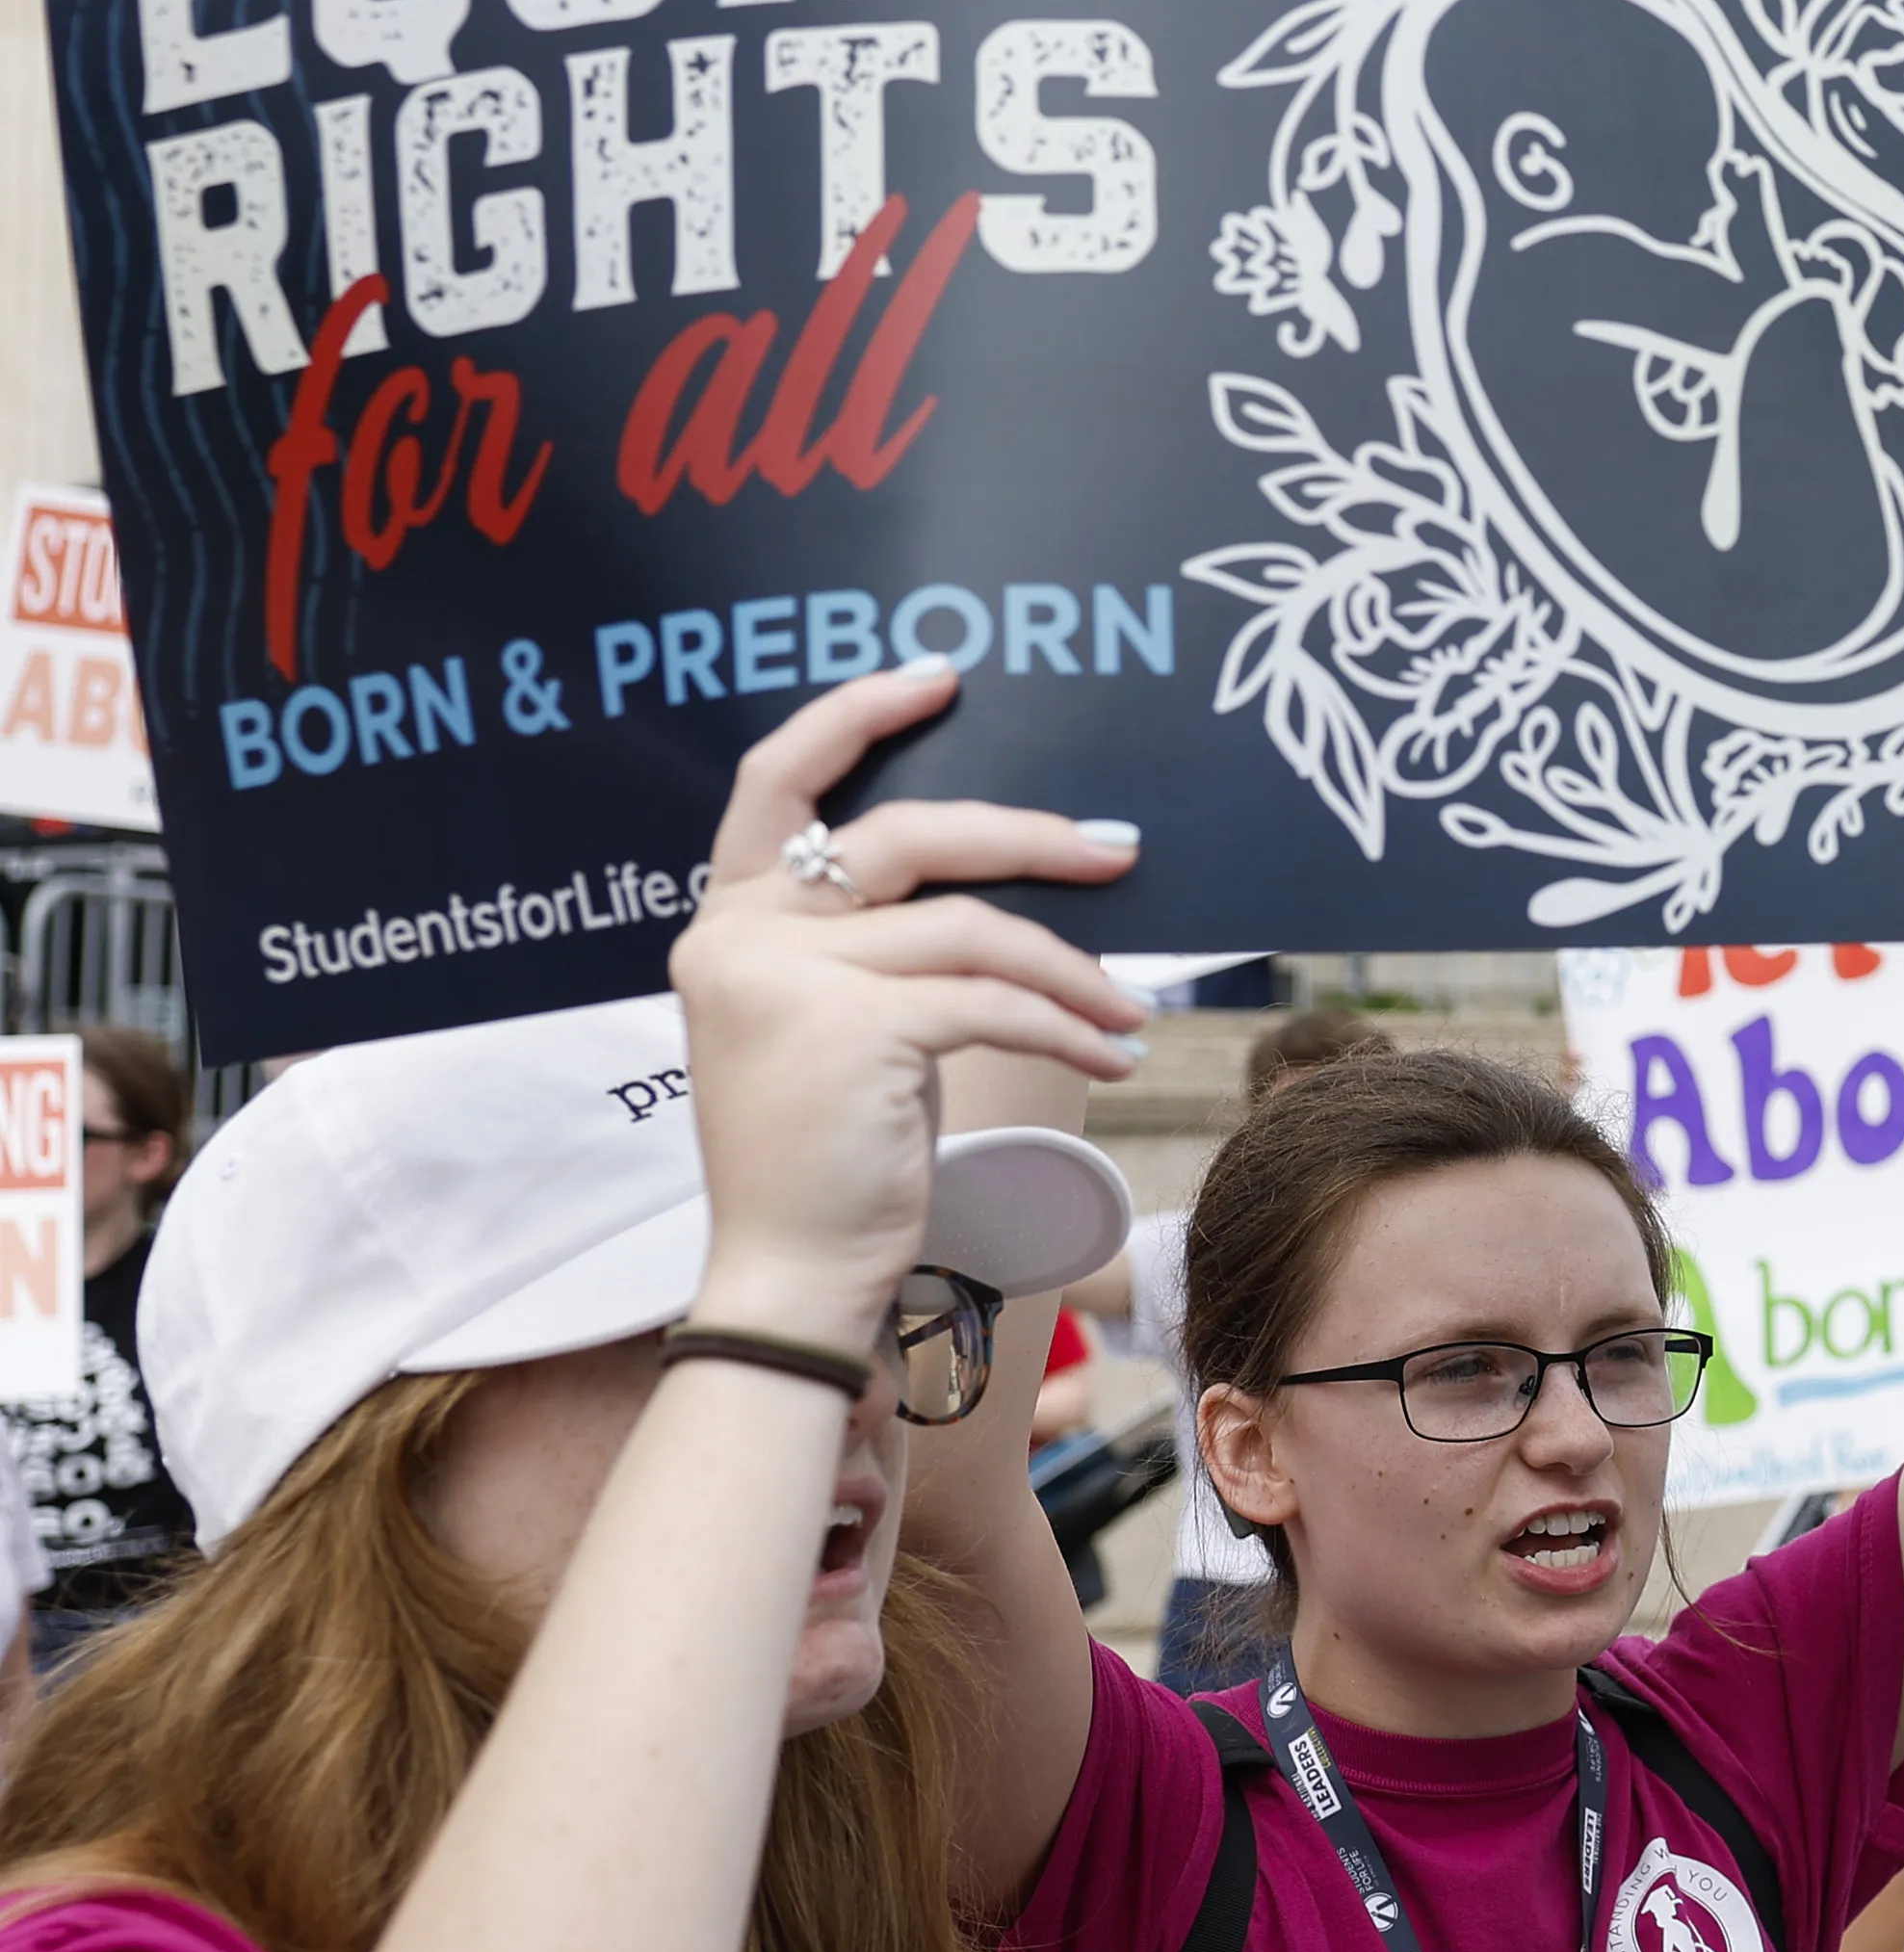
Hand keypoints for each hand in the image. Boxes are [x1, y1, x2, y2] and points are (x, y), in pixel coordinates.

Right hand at [671, 667, 1148, 1351]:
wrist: (790, 1274)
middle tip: (1116, 852)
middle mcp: (740, 935)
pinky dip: (1068, 1022)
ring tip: (1129, 1009)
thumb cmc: (827, 1153)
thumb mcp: (834, 1023)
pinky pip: (992, 998)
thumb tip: (1015, 864)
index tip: (940, 677)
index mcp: (727, 920)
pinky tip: (1114, 1053)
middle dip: (1028, 838)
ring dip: (1071, 967)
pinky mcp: (851, 1030)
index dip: (855, 715)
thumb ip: (877, 940)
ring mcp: (786, 978)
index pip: (776, 779)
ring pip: (972, 928)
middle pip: (908, 837)